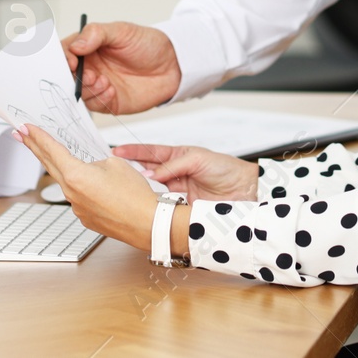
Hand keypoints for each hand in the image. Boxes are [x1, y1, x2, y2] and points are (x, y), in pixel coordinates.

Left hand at [15, 124, 159, 249]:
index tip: (25, 128)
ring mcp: (77, 208)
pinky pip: (80, 198)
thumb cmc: (134, 195)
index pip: (51, 150)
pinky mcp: (85, 218)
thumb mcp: (116, 163)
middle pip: (49, 165)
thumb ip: (97, 161)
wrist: (147, 223)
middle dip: (34, 148)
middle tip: (21, 136)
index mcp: (76, 175)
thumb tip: (92, 167)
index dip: (37, 136)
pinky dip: (86, 190)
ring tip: (82, 164)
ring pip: (68, 183)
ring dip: (68, 171)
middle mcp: (71, 193)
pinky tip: (102, 189)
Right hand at [61, 21, 180, 114]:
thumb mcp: (122, 31)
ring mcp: (98, 85)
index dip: (63, 57)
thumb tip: (77, 45)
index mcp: (88, 47)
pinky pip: (95, 105)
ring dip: (88, 89)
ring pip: (78, 92)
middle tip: (88, 75)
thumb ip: (97, 34)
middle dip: (73, 77)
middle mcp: (90, 66)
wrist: (172, 65)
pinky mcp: (108, 101)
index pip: (65, 51)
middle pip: (67, 75)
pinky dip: (100, 99)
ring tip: (104, 82)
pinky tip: (112, 90)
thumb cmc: (148, 44)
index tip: (71, 61)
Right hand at [112, 143, 256, 201]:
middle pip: (147, 170)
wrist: (244, 191)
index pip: (151, 152)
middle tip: (113, 169)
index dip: (133, 151)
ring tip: (125, 185)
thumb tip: (151, 174)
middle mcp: (175, 173)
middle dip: (130, 169)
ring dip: (140, 188)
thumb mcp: (198, 159)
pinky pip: (162, 205)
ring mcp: (176, 191)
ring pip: (152, 189)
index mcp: (178, 156)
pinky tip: (144, 203)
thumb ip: (173, 165)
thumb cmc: (225, 169)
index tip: (116, 150)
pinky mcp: (180, 207)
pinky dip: (152, 204)